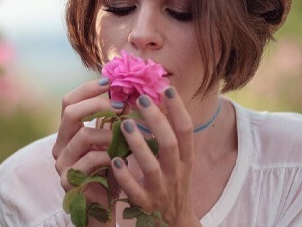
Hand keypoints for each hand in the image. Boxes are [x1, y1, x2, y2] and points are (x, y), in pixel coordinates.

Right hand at [52, 78, 120, 209]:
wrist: (105, 207)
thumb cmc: (110, 171)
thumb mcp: (111, 141)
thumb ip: (112, 120)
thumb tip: (128, 91)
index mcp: (67, 132)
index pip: (68, 101)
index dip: (87, 89)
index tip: (110, 82)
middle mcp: (60, 145)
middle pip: (70, 113)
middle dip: (98, 105)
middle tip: (122, 106)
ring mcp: (62, 163)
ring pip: (82, 136)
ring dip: (109, 133)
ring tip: (126, 136)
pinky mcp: (68, 180)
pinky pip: (88, 161)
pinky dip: (108, 156)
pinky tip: (121, 158)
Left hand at [110, 86, 200, 225]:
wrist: (175, 223)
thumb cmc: (172, 183)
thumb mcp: (178, 160)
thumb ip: (169, 135)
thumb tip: (159, 98)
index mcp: (185, 158)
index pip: (186, 130)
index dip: (178, 109)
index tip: (166, 88)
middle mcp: (176, 172)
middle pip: (170, 143)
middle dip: (156, 120)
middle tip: (141, 98)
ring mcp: (161, 189)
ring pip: (151, 166)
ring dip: (138, 144)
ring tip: (124, 124)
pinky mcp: (146, 205)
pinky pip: (135, 190)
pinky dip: (125, 176)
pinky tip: (115, 160)